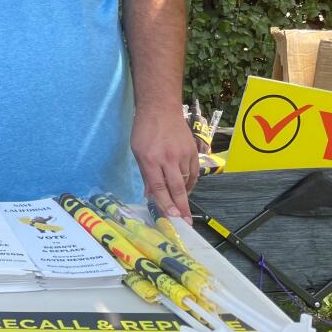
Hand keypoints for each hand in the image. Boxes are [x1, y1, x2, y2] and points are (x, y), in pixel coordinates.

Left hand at [130, 107, 199, 222]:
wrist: (161, 108)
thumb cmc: (144, 130)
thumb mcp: (137, 151)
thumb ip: (145, 174)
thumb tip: (151, 195)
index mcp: (150, 159)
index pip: (159, 187)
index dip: (166, 204)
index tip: (172, 217)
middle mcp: (168, 158)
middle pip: (176, 188)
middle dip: (181, 207)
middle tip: (185, 223)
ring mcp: (182, 154)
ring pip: (186, 181)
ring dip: (185, 196)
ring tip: (184, 209)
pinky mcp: (193, 150)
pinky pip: (194, 172)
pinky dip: (191, 182)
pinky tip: (187, 189)